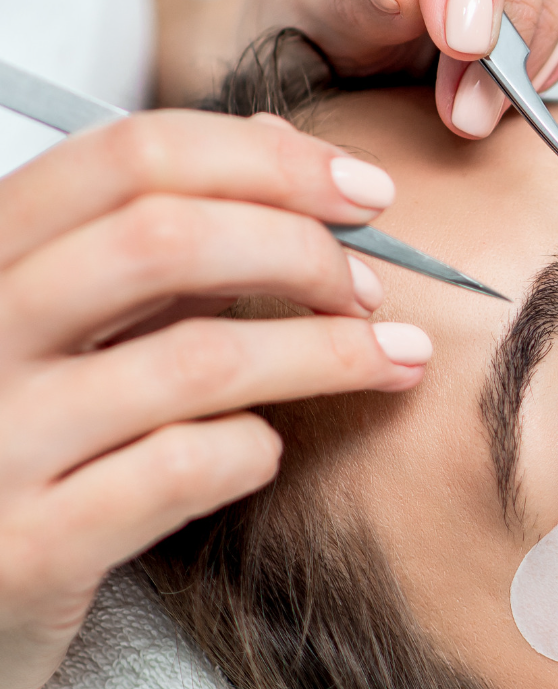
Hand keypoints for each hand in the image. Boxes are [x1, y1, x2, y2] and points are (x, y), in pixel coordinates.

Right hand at [0, 111, 429, 688]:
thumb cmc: (40, 418)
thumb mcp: (91, 304)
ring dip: (326, 353)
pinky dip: (253, 449)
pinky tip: (265, 448)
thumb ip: (174, 225)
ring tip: (391, 357)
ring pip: (197, 359)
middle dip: (303, 252)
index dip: (273, 163)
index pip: (135, 155)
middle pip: (167, 240)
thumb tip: (285, 140)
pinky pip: (180, 470)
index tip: (366, 193)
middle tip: (369, 289)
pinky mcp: (28, 548)